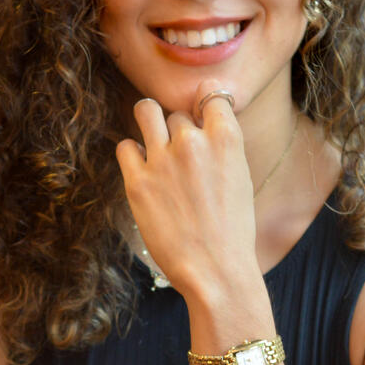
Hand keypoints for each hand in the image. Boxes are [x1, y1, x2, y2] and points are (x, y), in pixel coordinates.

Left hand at [115, 79, 257, 300]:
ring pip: (146, 111)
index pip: (210, 94)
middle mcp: (193, 142)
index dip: (204, 103)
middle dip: (176, 129)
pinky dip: (132, 154)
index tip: (200, 116)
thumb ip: (219, 148)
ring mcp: (162, 159)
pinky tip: (142, 171)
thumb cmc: (231, 230)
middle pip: (176, 113)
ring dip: (148, 122)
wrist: (215, 271)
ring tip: (151, 141)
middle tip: (179, 154)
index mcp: (226, 139)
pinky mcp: (137, 180)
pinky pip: (125, 146)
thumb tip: (198, 126)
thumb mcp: (239, 178)